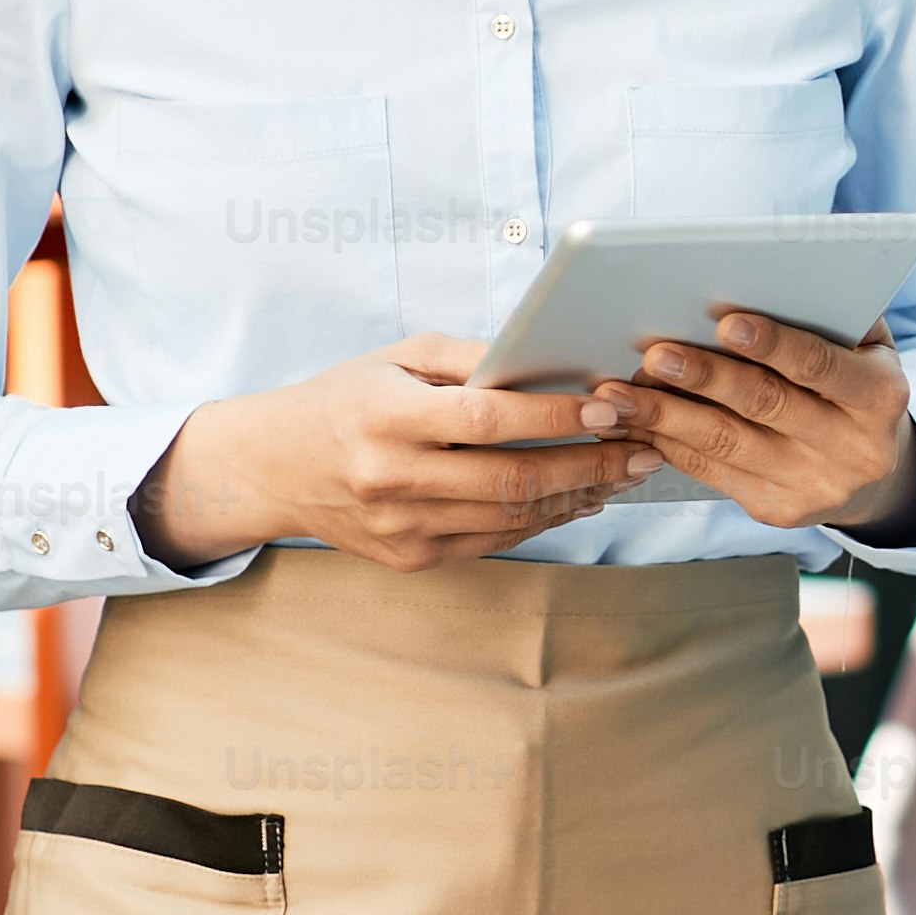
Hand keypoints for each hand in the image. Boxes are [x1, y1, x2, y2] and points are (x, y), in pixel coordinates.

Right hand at [130, 335, 647, 574]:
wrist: (273, 468)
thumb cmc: (345, 399)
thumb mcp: (398, 358)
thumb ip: (473, 357)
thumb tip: (554, 356)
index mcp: (385, 417)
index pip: (486, 418)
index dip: (555, 414)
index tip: (610, 404)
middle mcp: (391, 477)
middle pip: (510, 477)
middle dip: (588, 464)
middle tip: (642, 449)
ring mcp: (401, 527)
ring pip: (510, 516)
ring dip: (578, 495)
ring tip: (624, 472)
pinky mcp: (412, 558)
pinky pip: (494, 539)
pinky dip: (544, 519)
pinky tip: (578, 496)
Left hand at [591, 307, 915, 534]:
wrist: (874, 471)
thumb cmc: (854, 383)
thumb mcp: (866, 346)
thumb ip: (829, 315)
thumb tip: (766, 277)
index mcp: (881, 398)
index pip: (821, 366)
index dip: (773, 344)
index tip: (724, 321)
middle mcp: (854, 449)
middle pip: (767, 406)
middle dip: (706, 378)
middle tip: (654, 354)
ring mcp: (814, 487)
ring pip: (727, 444)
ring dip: (666, 416)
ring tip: (618, 393)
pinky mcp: (776, 511)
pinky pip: (711, 472)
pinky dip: (666, 443)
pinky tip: (630, 423)